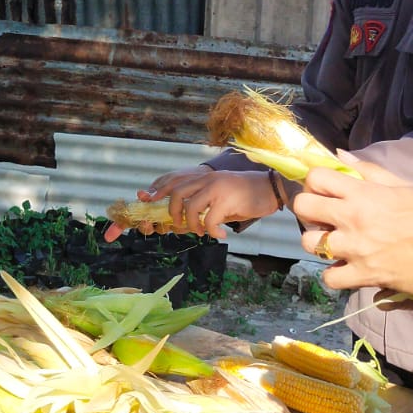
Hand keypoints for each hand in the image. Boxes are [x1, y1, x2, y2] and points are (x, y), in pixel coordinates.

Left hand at [102, 167, 275, 241]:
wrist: (267, 189)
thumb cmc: (239, 197)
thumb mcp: (214, 197)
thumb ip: (195, 204)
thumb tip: (171, 223)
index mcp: (199, 177)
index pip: (169, 182)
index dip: (154, 192)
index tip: (144, 201)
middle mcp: (203, 179)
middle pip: (174, 193)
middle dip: (169, 213)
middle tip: (176, 227)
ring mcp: (214, 188)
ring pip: (188, 208)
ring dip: (190, 225)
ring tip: (201, 231)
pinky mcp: (226, 199)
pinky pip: (209, 220)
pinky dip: (211, 231)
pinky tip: (220, 234)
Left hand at [291, 159, 412, 296]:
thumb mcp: (405, 186)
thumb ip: (369, 171)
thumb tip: (339, 155)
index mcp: (364, 194)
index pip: (316, 177)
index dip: (316, 180)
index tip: (325, 187)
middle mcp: (353, 220)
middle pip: (303, 208)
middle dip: (308, 207)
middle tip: (323, 213)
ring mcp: (356, 250)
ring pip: (310, 243)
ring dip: (318, 241)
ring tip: (332, 240)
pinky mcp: (364, 276)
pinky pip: (329, 277)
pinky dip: (333, 273)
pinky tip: (344, 266)